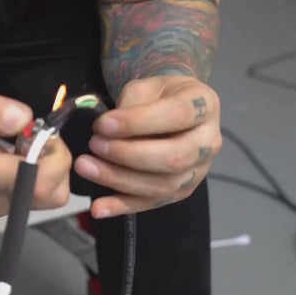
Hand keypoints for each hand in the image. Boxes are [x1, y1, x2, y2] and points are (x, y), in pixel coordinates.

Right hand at [0, 75, 71, 217]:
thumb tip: (22, 119)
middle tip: (33, 134)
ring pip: (48, 196)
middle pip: (51, 193)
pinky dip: (37, 174)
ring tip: (22, 143)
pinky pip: (35, 196)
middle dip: (55, 160)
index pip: (40, 182)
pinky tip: (16, 154)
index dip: (55, 156)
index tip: (41, 130)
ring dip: (47, 167)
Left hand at [73, 75, 221, 217]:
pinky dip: (123, 207)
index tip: (102, 124)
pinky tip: (99, 208)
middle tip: (94, 144)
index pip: (177, 116)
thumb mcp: (146, 87)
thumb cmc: (158, 96)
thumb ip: (131, 104)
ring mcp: (198, 171)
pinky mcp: (182, 191)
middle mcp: (209, 142)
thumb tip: (107, 130)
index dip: (138, 122)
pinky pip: (152, 203)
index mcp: (205, 106)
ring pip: (162, 185)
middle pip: (174, 158)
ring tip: (86, 167)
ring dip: (119, 180)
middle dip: (128, 154)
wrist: (173, 110)